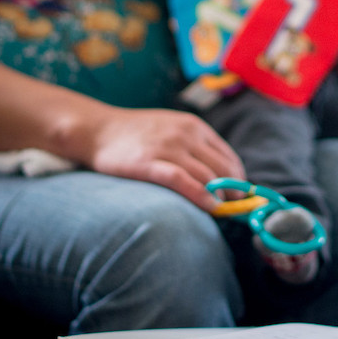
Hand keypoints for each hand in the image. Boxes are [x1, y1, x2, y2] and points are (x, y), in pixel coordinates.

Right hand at [80, 107, 245, 210]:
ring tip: (225, 212)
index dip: (238, 178)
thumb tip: (217, 173)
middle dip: (234, 190)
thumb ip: (193, 145)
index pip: (228, 155)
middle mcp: (186, 135)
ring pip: (207, 175)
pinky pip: (183, 181)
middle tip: (235, 208)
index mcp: (194, 126)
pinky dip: (201, 195)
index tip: (241, 195)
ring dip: (221, 196)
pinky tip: (210, 207)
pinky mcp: (149, 162)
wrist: (97, 129)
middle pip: (223, 167)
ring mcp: (168, 148)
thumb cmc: (135, 133)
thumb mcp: (172, 128)